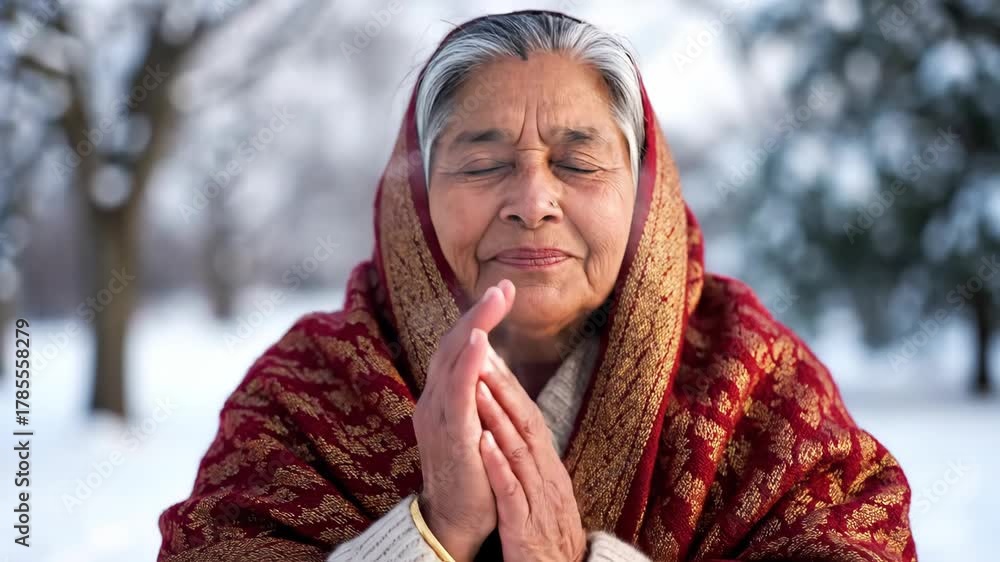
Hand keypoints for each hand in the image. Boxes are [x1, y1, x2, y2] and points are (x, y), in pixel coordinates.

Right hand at [412, 280, 515, 561]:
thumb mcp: (473, 423)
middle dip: (478, 314)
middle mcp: (433, 402)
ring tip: (495, 301)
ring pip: (453, 362)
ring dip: (475, 328)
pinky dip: (469, 365)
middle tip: (503, 288)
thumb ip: (477, 391)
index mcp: (440, 398)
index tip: (501, 293)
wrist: (456, 522)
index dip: (477, 318)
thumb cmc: (471, 473)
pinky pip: (458, 395)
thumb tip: (491, 356)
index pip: (457, 348)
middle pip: (452, 346)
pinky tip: (482, 343)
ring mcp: (438, 418)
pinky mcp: (451, 437)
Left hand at [475, 344, 586, 561]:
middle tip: (484, 352)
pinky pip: (512, 491)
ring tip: (480, 385)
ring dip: (499, 416)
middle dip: (504, 387)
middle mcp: (546, 475)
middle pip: (527, 423)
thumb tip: (515, 423)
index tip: (491, 353)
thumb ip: (529, 457)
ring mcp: (538, 499)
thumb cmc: (545, 533)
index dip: (510, 385)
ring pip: (519, 450)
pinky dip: (499, 464)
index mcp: (547, 465)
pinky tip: (484, 442)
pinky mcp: (525, 526)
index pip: (529, 417)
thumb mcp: (540, 489)